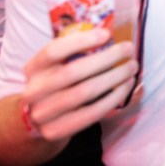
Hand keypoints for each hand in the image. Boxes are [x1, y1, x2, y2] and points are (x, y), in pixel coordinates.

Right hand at [20, 29, 137, 141]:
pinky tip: (126, 86)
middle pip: (73, 72)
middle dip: (106, 58)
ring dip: (114, 77)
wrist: (40, 121)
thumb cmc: (58, 85)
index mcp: (33, 69)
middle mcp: (34, 91)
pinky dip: (114, 98)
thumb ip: (76, 53)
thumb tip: (110, 35)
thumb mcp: (57, 67)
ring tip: (132, 67)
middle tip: (128, 49)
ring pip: (85, 92)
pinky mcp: (56, 131)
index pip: (53, 51)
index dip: (81, 41)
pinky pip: (92, 113)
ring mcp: (42, 113)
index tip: (107, 34)